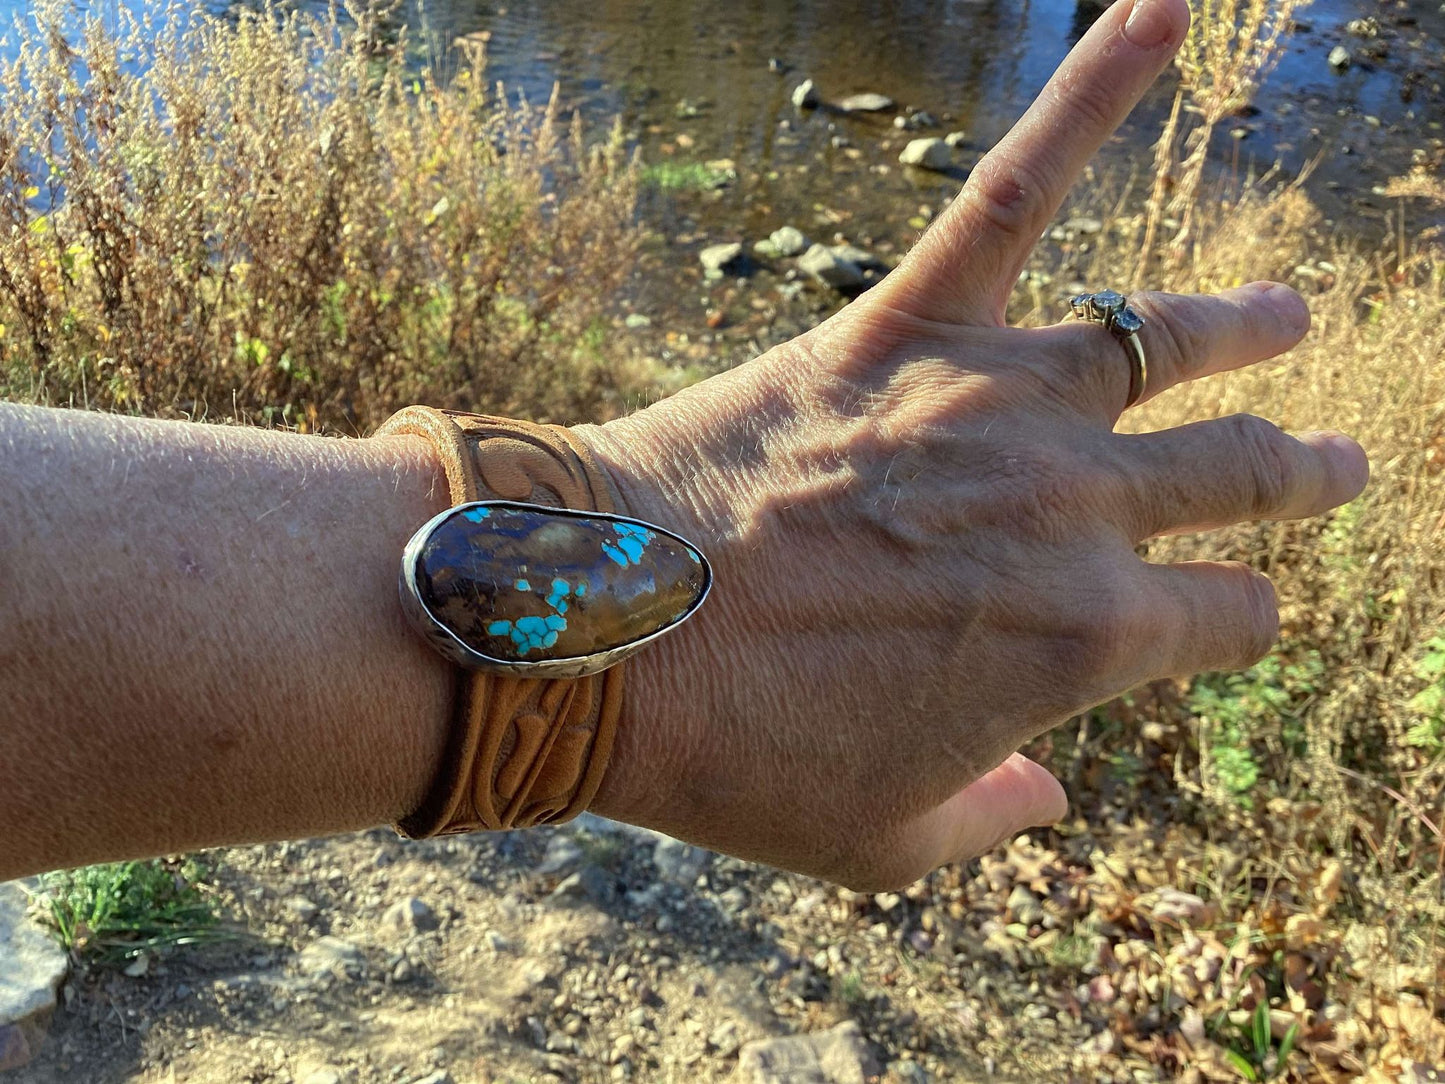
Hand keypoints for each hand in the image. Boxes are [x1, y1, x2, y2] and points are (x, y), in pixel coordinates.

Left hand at [578, 0, 1367, 888]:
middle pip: (1234, 479)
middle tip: (1334, 464)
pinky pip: (1010, 193)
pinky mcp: (898, 329)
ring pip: (1164, 344)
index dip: (1233, 624)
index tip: (1226, 618)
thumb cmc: (733, 751)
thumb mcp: (875, 842)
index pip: (1225, 619)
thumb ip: (987, 820)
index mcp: (1087, 641)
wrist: (592, 637)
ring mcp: (990, 405)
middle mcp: (1071, 507)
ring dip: (1243, 331)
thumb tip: (1049, 800)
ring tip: (1289, 319)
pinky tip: (1157, 13)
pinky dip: (1090, 92)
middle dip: (1297, 476)